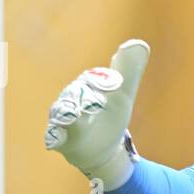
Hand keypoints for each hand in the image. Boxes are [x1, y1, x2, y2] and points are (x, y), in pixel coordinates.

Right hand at [44, 39, 150, 190]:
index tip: (112, 83)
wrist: (100, 149)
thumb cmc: (110, 118)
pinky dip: (56, 136)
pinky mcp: (59, 140)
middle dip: (84, 97)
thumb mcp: (123, 97)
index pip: (92, 79)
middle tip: (96, 103)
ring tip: (74, 115)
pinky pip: (54, 136)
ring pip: (62, 111)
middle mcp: (72, 98)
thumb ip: (129, 72)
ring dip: (68, 113)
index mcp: (89, 86)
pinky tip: (58, 136)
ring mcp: (63, 119)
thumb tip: (139, 44)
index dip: (100, 81)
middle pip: (74, 93)